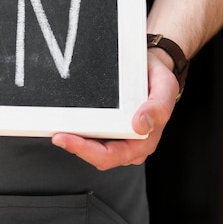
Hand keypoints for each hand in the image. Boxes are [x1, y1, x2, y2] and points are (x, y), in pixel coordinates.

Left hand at [51, 51, 178, 169]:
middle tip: (57, 135)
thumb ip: (158, 107)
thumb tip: (141, 125)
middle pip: (97, 156)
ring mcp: (117, 136)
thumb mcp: (165, 87)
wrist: (152, 67)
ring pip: (91, 147)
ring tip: (57, 127)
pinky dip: (76, 130)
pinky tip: (66, 121)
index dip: (86, 151)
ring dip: (74, 140)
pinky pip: (90, 134)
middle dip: (75, 147)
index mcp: (143, 141)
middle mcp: (129, 143)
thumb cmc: (158, 80)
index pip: (111, 155)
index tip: (66, 138)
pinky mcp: (108, 127)